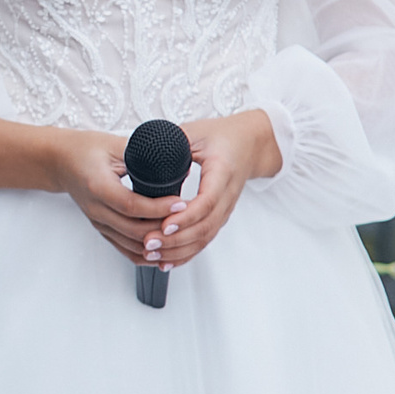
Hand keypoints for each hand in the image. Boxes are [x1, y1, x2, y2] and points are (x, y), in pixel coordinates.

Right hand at [48, 127, 174, 264]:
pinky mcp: (102, 228)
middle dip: (164, 229)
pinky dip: (145, 254)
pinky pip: (125, 248)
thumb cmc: (85, 150)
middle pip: (134, 230)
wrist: (61, 162)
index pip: (131, 205)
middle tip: (187, 219)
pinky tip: (162, 251)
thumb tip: (172, 157)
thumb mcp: (114, 145)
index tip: (181, 202)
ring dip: (156, 245)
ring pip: (131, 244)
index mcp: (98, 186)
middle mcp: (96, 209)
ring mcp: (98, 221)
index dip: (158, 207)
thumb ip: (141, 154)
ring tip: (180, 236)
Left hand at [146, 109, 281, 271]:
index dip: (186, 216)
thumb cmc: (222, 135)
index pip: (207, 202)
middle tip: (148, 242)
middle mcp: (226, 195)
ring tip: (151, 253)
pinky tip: (166, 261)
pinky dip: (185, 253)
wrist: (249, 144)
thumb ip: (173, 141)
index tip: (164, 223)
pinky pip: (204, 240)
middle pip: (205, 227)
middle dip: (175, 239)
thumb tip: (145, 149)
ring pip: (204, 238)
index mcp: (222, 172)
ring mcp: (225, 209)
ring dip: (177, 250)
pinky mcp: (219, 217)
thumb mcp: (196, 132)